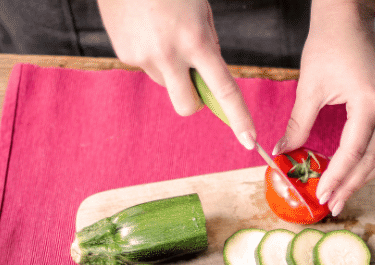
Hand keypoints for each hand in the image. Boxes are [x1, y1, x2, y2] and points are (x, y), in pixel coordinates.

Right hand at [97, 0, 256, 148]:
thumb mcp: (201, 10)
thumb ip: (208, 45)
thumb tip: (208, 79)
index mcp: (195, 41)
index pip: (223, 90)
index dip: (239, 118)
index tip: (249, 140)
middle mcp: (168, 55)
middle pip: (188, 105)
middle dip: (196, 100)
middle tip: (196, 77)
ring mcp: (142, 57)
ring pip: (166, 83)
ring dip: (172, 70)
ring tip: (165, 33)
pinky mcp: (124, 54)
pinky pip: (147, 67)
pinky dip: (153, 55)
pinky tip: (148, 29)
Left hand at [273, 0, 374, 215]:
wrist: (348, 18)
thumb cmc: (328, 45)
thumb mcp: (309, 88)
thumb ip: (298, 125)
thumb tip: (282, 154)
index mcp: (370, 101)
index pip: (354, 151)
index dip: (337, 177)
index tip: (322, 195)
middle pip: (373, 158)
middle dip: (351, 184)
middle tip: (332, 205)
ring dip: (363, 177)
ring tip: (343, 195)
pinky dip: (371, 160)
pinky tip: (355, 173)